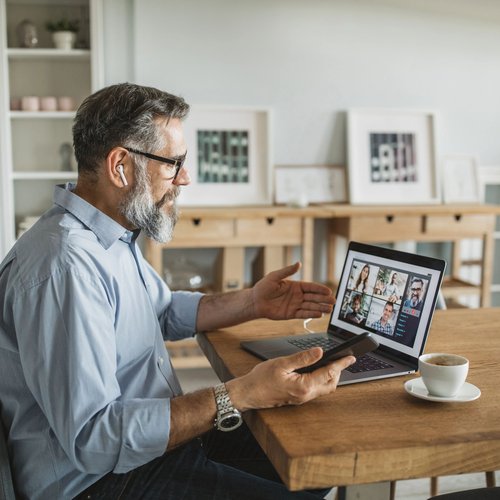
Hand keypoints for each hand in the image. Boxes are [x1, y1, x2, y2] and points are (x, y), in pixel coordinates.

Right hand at [227, 348, 355, 410]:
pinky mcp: (298, 398)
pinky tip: (318, 370)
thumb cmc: (261, 379)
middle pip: (331, 384)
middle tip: (343, 358)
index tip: (350, 357)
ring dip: (330, 376)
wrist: (248, 394)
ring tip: (333, 363)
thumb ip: (302, 358)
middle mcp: (305, 395)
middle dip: (339, 371)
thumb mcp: (282, 363)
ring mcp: (302, 398)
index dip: (341, 364)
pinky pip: (316, 389)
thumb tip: (319, 352)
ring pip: (324, 388)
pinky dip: (321, 379)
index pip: (328, 373)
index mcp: (303, 386)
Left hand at [251, 262, 334, 319]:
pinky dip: (311, 314)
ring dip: (320, 307)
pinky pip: (303, 314)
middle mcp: (297, 296)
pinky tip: (319, 314)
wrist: (255, 301)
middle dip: (324, 299)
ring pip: (310, 306)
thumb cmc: (263, 287)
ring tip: (329, 309)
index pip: (311, 287)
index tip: (328, 290)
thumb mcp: (275, 276)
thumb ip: (287, 271)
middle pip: (313, 297)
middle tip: (333, 301)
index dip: (320, 289)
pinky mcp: (291, 314)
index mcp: (295, 286)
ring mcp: (295, 305)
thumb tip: (298, 263)